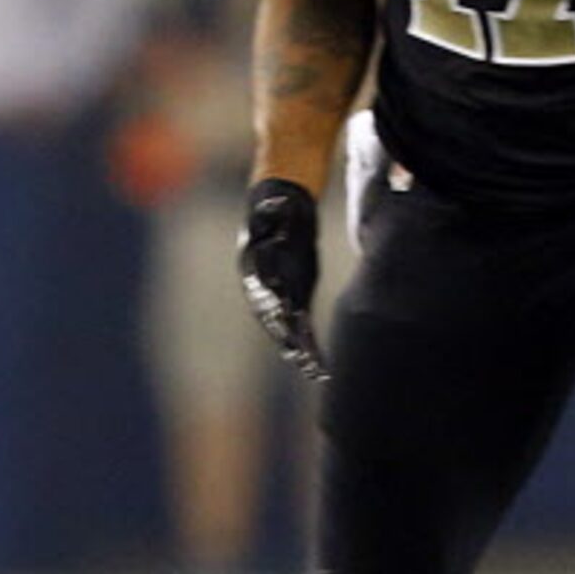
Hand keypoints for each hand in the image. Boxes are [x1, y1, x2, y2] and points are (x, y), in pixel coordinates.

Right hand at [238, 177, 327, 380]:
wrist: (281, 215)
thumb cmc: (276, 209)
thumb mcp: (273, 206)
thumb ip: (273, 210)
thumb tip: (279, 202)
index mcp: (254, 268)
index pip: (262, 287)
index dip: (272, 302)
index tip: (282, 314)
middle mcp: (264, 288)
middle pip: (272, 316)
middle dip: (284, 335)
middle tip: (295, 353)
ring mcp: (279, 298)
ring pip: (287, 329)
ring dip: (298, 350)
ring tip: (312, 370)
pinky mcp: (296, 301)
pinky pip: (302, 328)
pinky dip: (310, 347)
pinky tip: (320, 367)